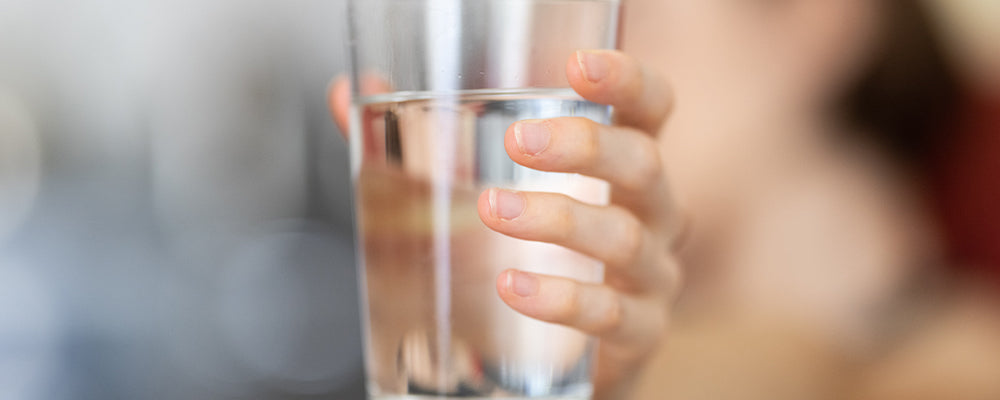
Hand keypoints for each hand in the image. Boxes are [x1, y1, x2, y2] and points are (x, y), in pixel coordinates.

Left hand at [329, 50, 681, 399]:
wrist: (563, 357)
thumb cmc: (533, 252)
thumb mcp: (483, 189)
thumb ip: (418, 143)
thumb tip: (349, 95)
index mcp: (622, 164)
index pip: (650, 108)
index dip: (626, 81)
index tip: (577, 66)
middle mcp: (651, 212)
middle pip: (643, 164)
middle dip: (584, 146)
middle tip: (519, 142)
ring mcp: (651, 274)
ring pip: (623, 236)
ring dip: (557, 219)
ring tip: (493, 210)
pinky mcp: (639, 332)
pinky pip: (610, 314)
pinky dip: (561, 298)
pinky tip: (513, 285)